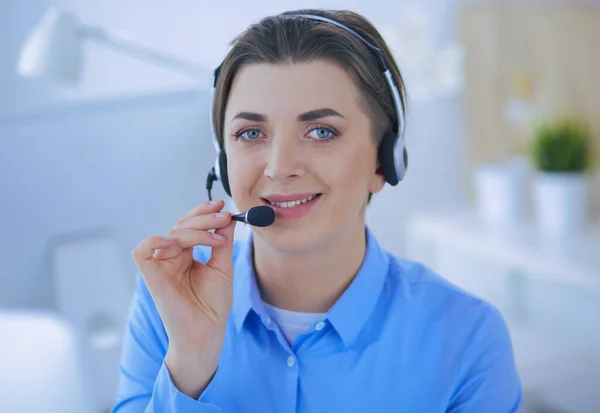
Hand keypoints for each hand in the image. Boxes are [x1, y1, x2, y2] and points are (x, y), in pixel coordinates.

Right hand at [131, 199, 236, 396]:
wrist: (207, 332)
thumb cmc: (213, 305)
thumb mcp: (222, 267)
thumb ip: (222, 242)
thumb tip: (227, 217)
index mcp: (186, 255)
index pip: (190, 225)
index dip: (203, 212)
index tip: (222, 206)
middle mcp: (171, 258)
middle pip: (181, 225)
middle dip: (203, 217)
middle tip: (223, 215)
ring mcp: (160, 266)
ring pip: (170, 234)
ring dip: (195, 230)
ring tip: (216, 237)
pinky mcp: (151, 276)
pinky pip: (142, 251)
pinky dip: (156, 241)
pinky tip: (177, 241)